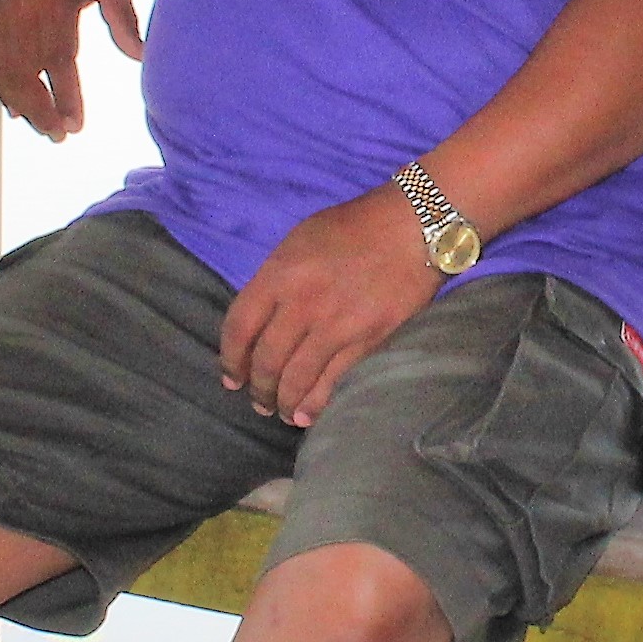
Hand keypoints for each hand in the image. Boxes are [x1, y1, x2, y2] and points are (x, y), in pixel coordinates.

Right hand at [0, 0, 146, 140]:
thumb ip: (121, 14)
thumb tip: (139, 56)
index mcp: (55, 1)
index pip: (58, 63)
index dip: (66, 98)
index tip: (76, 126)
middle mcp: (22, 11)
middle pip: (25, 76)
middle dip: (41, 112)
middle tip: (60, 139)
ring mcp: (0, 11)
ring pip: (3, 70)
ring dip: (20, 104)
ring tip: (40, 127)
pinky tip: (12, 107)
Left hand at [219, 185, 443, 424]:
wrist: (412, 226)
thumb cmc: (353, 227)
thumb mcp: (299, 240)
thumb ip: (276, 278)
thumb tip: (262, 319)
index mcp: (279, 274)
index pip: (239, 327)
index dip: (230, 359)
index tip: (232, 377)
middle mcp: (302, 303)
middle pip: (267, 360)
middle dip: (258, 388)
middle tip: (258, 401)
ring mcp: (336, 325)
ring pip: (297, 377)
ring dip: (283, 402)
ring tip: (280, 413)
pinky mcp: (367, 340)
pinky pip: (334, 380)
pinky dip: (316, 403)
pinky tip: (306, 416)